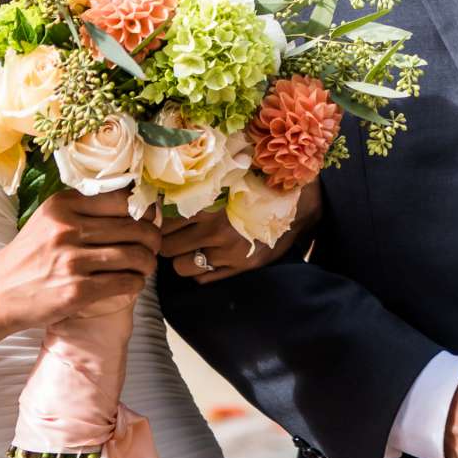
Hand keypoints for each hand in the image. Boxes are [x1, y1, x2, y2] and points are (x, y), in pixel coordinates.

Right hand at [0, 189, 163, 334]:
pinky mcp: (76, 291)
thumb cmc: (29, 256)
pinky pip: (124, 282)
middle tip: (153, 246)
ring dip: (148, 263)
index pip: (122, 199)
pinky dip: (136, 283)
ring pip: (134, 255)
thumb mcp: (49, 220)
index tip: (149, 219)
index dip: (143, 210)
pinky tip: (133, 283)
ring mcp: (72, 261)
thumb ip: (83, 209)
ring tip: (145, 266)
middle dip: (152, 238)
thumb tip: (133, 204)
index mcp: (64, 205)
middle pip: (134, 227)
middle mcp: (67, 229)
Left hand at [158, 179, 320, 283]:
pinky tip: (207, 255)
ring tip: (187, 246)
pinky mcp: (241, 268)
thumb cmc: (258, 183)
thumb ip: (198, 183)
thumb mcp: (227, 177)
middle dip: (166, 240)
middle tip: (171, 232)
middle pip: (167, 247)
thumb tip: (162, 186)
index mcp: (211, 205)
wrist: (298, 203)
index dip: (159, 219)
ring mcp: (229, 254)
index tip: (161, 216)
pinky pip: (204, 280)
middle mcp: (217, 233)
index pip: (165, 222)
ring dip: (181, 257)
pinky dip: (200, 271)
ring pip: (182, 267)